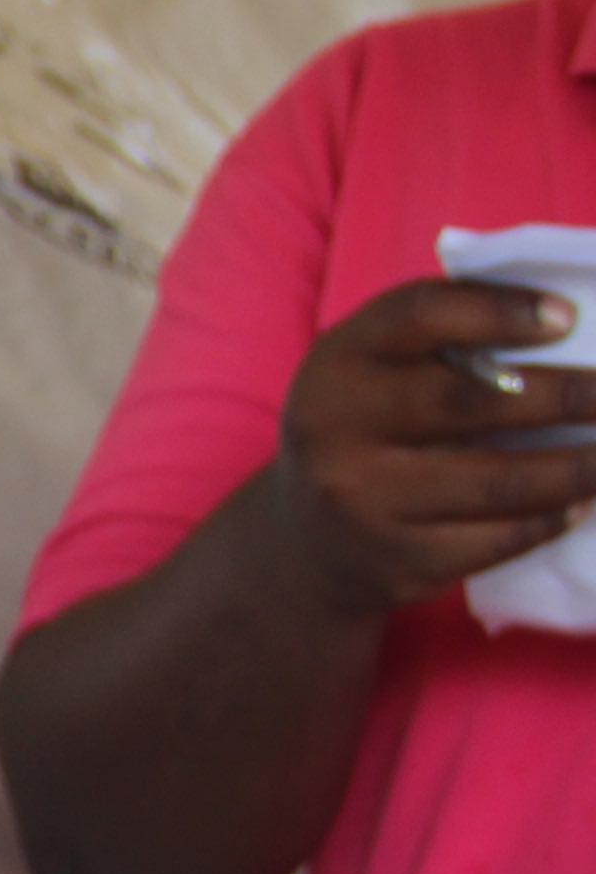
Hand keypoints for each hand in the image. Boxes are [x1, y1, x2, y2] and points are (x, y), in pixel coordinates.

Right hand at [261, 277, 595, 614]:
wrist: (305, 540)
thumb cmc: (369, 428)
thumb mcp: (375, 371)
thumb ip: (442, 341)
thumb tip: (565, 324)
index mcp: (338, 364)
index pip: (421, 317)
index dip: (501, 311)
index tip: (568, 318)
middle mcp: (336, 431)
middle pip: (473, 403)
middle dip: (567, 396)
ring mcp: (363, 502)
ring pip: (499, 484)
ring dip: (581, 468)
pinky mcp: (395, 562)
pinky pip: (495, 541)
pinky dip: (549, 520)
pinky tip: (579, 504)